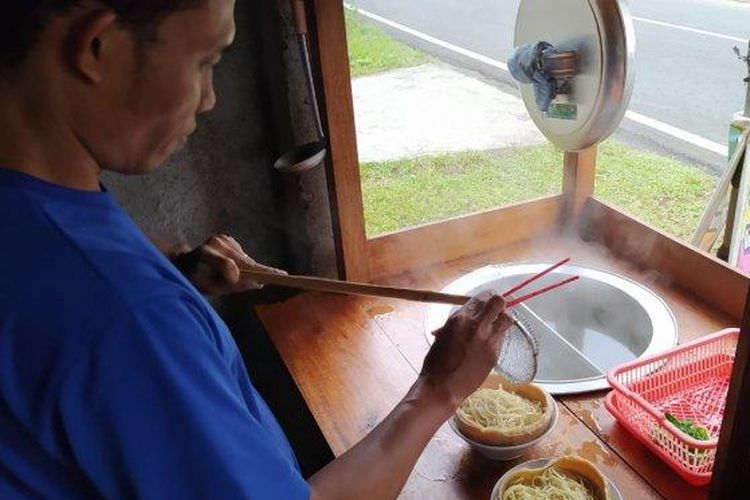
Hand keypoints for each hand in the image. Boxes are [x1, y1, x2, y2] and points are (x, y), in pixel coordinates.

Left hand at [171, 234, 285, 295]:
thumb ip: (234, 286)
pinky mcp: (226, 238)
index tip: (268, 278)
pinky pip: (242, 254)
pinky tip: (234, 268)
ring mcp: (220, 238)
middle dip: (256, 271)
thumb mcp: (212, 288)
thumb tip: (258, 283)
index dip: (246, 271)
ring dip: (248, 268)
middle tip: (278, 276)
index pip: (227, 264)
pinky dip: (243, 263)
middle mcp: (213, 242)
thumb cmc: (196, 279)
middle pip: (242, 261)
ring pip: (244, 258)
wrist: (184, 264)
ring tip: (239, 278)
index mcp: (202, 255)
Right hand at [419, 291, 512, 410]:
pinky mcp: (495, 354)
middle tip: (494, 310)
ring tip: (493, 327)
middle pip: (498, 302)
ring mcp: (488, 340)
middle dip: (498, 303)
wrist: (443, 387)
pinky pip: (502, 338)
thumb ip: (458, 323)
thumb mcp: (444, 335)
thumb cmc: (437, 363)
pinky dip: (497, 337)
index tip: (484, 304)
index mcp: (460, 319)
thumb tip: (467, 318)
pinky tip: (487, 345)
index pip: (480, 298)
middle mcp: (477, 325)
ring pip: (507, 319)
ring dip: (502, 320)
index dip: (483, 300)